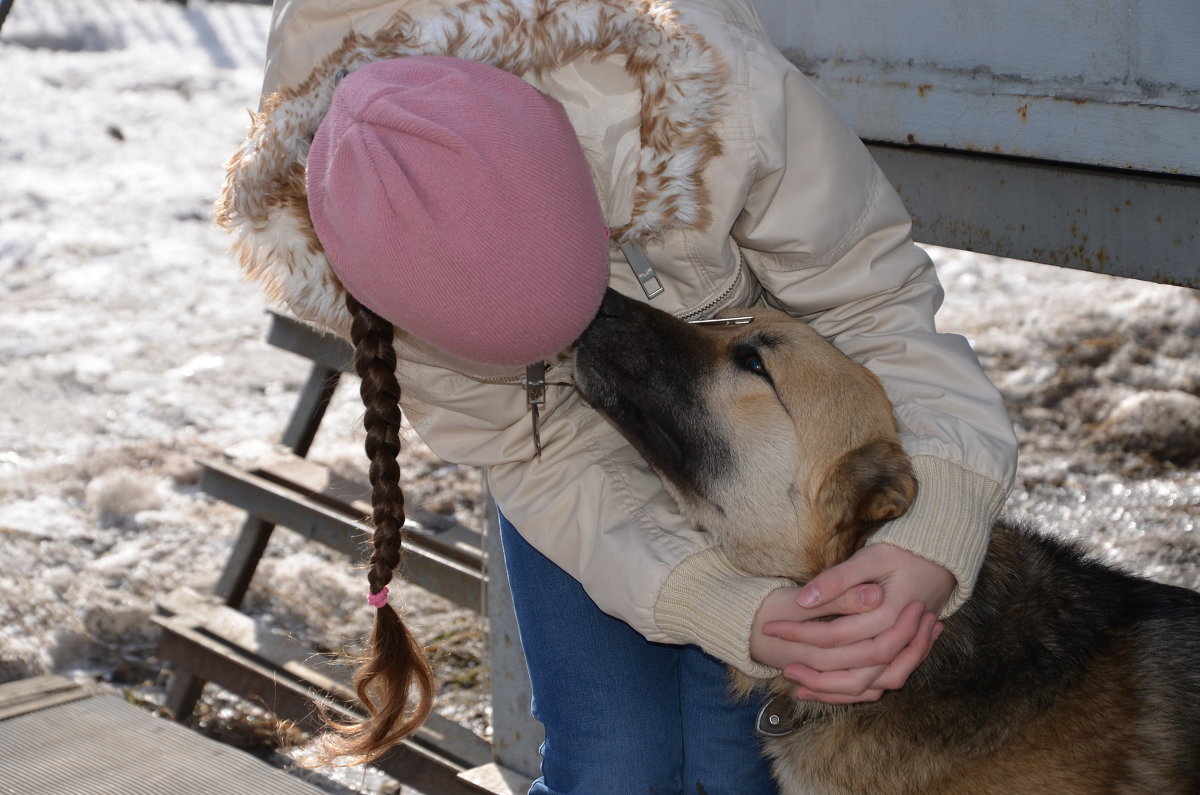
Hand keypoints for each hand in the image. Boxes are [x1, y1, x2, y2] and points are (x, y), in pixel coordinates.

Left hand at [750, 543, 954, 703]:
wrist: (942, 560)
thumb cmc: (904, 553)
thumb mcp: (871, 557)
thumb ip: (838, 580)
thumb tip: (804, 599)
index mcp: (888, 616)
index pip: (835, 634)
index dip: (800, 633)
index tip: (771, 628)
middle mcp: (898, 639)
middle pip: (853, 671)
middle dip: (814, 673)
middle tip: (783, 668)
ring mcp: (904, 651)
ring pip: (868, 685)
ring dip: (833, 690)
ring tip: (799, 687)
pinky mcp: (904, 654)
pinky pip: (878, 683)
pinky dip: (853, 690)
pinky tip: (828, 686)